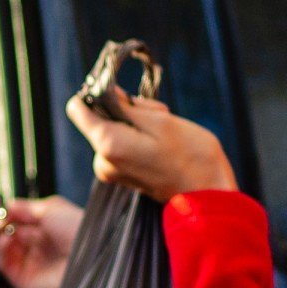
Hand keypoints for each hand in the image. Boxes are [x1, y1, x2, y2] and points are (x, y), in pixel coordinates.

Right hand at [0, 196, 82, 287]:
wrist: (93, 252)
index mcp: (42, 233)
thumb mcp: (49, 209)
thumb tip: (5, 205)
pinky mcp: (26, 283)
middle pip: (0, 239)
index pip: (11, 225)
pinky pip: (4, 266)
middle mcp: (35, 250)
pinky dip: (0, 251)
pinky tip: (6, 239)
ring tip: (1, 227)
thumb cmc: (79, 229)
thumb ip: (23, 208)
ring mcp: (29, 267)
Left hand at [66, 89, 236, 202]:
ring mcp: (112, 171)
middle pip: (99, 118)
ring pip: (114, 130)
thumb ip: (126, 106)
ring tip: (165, 133)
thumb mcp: (160, 120)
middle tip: (159, 116)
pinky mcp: (122, 176)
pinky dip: (139, 138)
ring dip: (138, 123)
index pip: (77, 109)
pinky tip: (162, 144)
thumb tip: (104, 92)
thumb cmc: (191, 156)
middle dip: (127, 110)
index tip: (122, 95)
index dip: (96, 94)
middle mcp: (102, 161)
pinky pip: (122, 145)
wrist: (209, 195)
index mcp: (108, 145)